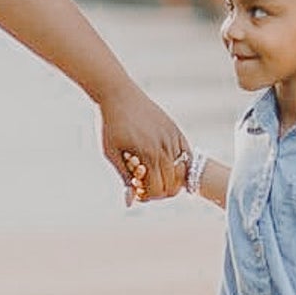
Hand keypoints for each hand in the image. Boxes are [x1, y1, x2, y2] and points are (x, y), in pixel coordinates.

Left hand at [98, 83, 187, 204]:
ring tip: (152, 173)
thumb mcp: (111, 152)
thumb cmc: (109, 123)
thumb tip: (130, 202)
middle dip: (158, 190)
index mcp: (148, 154)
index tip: (136, 190)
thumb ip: (124, 178)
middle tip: (143, 184)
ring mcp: (172, 136)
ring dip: (169, 178)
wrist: (116, 92)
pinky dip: (179, 164)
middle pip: (171, 184)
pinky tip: (165, 164)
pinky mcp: (174, 128)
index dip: (147, 196)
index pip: (157, 189)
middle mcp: (164, 146)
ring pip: (181, 171)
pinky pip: (186, 154)